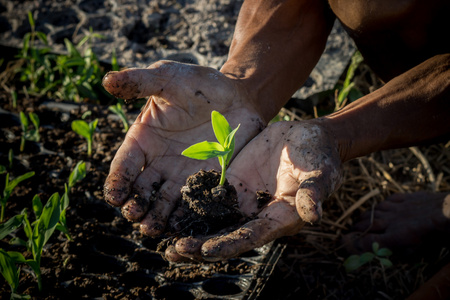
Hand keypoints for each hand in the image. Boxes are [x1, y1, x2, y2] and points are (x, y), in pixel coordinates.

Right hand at [102, 60, 263, 236]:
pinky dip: (188, 215)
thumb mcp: (168, 78)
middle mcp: (159, 163)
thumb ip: (140, 82)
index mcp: (143, 141)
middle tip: (136, 216)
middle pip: (142, 191)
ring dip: (157, 217)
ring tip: (154, 229)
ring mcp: (182, 175)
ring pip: (165, 203)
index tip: (115, 196)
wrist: (238, 96)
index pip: (125, 165)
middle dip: (136, 205)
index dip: (118, 181)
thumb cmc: (199, 85)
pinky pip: (194, 203)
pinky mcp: (207, 182)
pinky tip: (185, 226)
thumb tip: (107, 80)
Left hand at [165, 121, 342, 261]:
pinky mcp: (231, 183)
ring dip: (190, 231)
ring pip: (212, 221)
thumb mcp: (320, 172)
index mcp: (278, 218)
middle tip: (173, 251)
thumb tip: (313, 214)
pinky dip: (190, 206)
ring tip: (162, 240)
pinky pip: (208, 197)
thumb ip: (314, 192)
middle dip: (200, 247)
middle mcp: (256, 215)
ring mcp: (242, 199)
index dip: (228, 245)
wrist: (307, 137)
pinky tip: (168, 209)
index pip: (250, 236)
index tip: (205, 251)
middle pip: (225, 236)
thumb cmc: (319, 156)